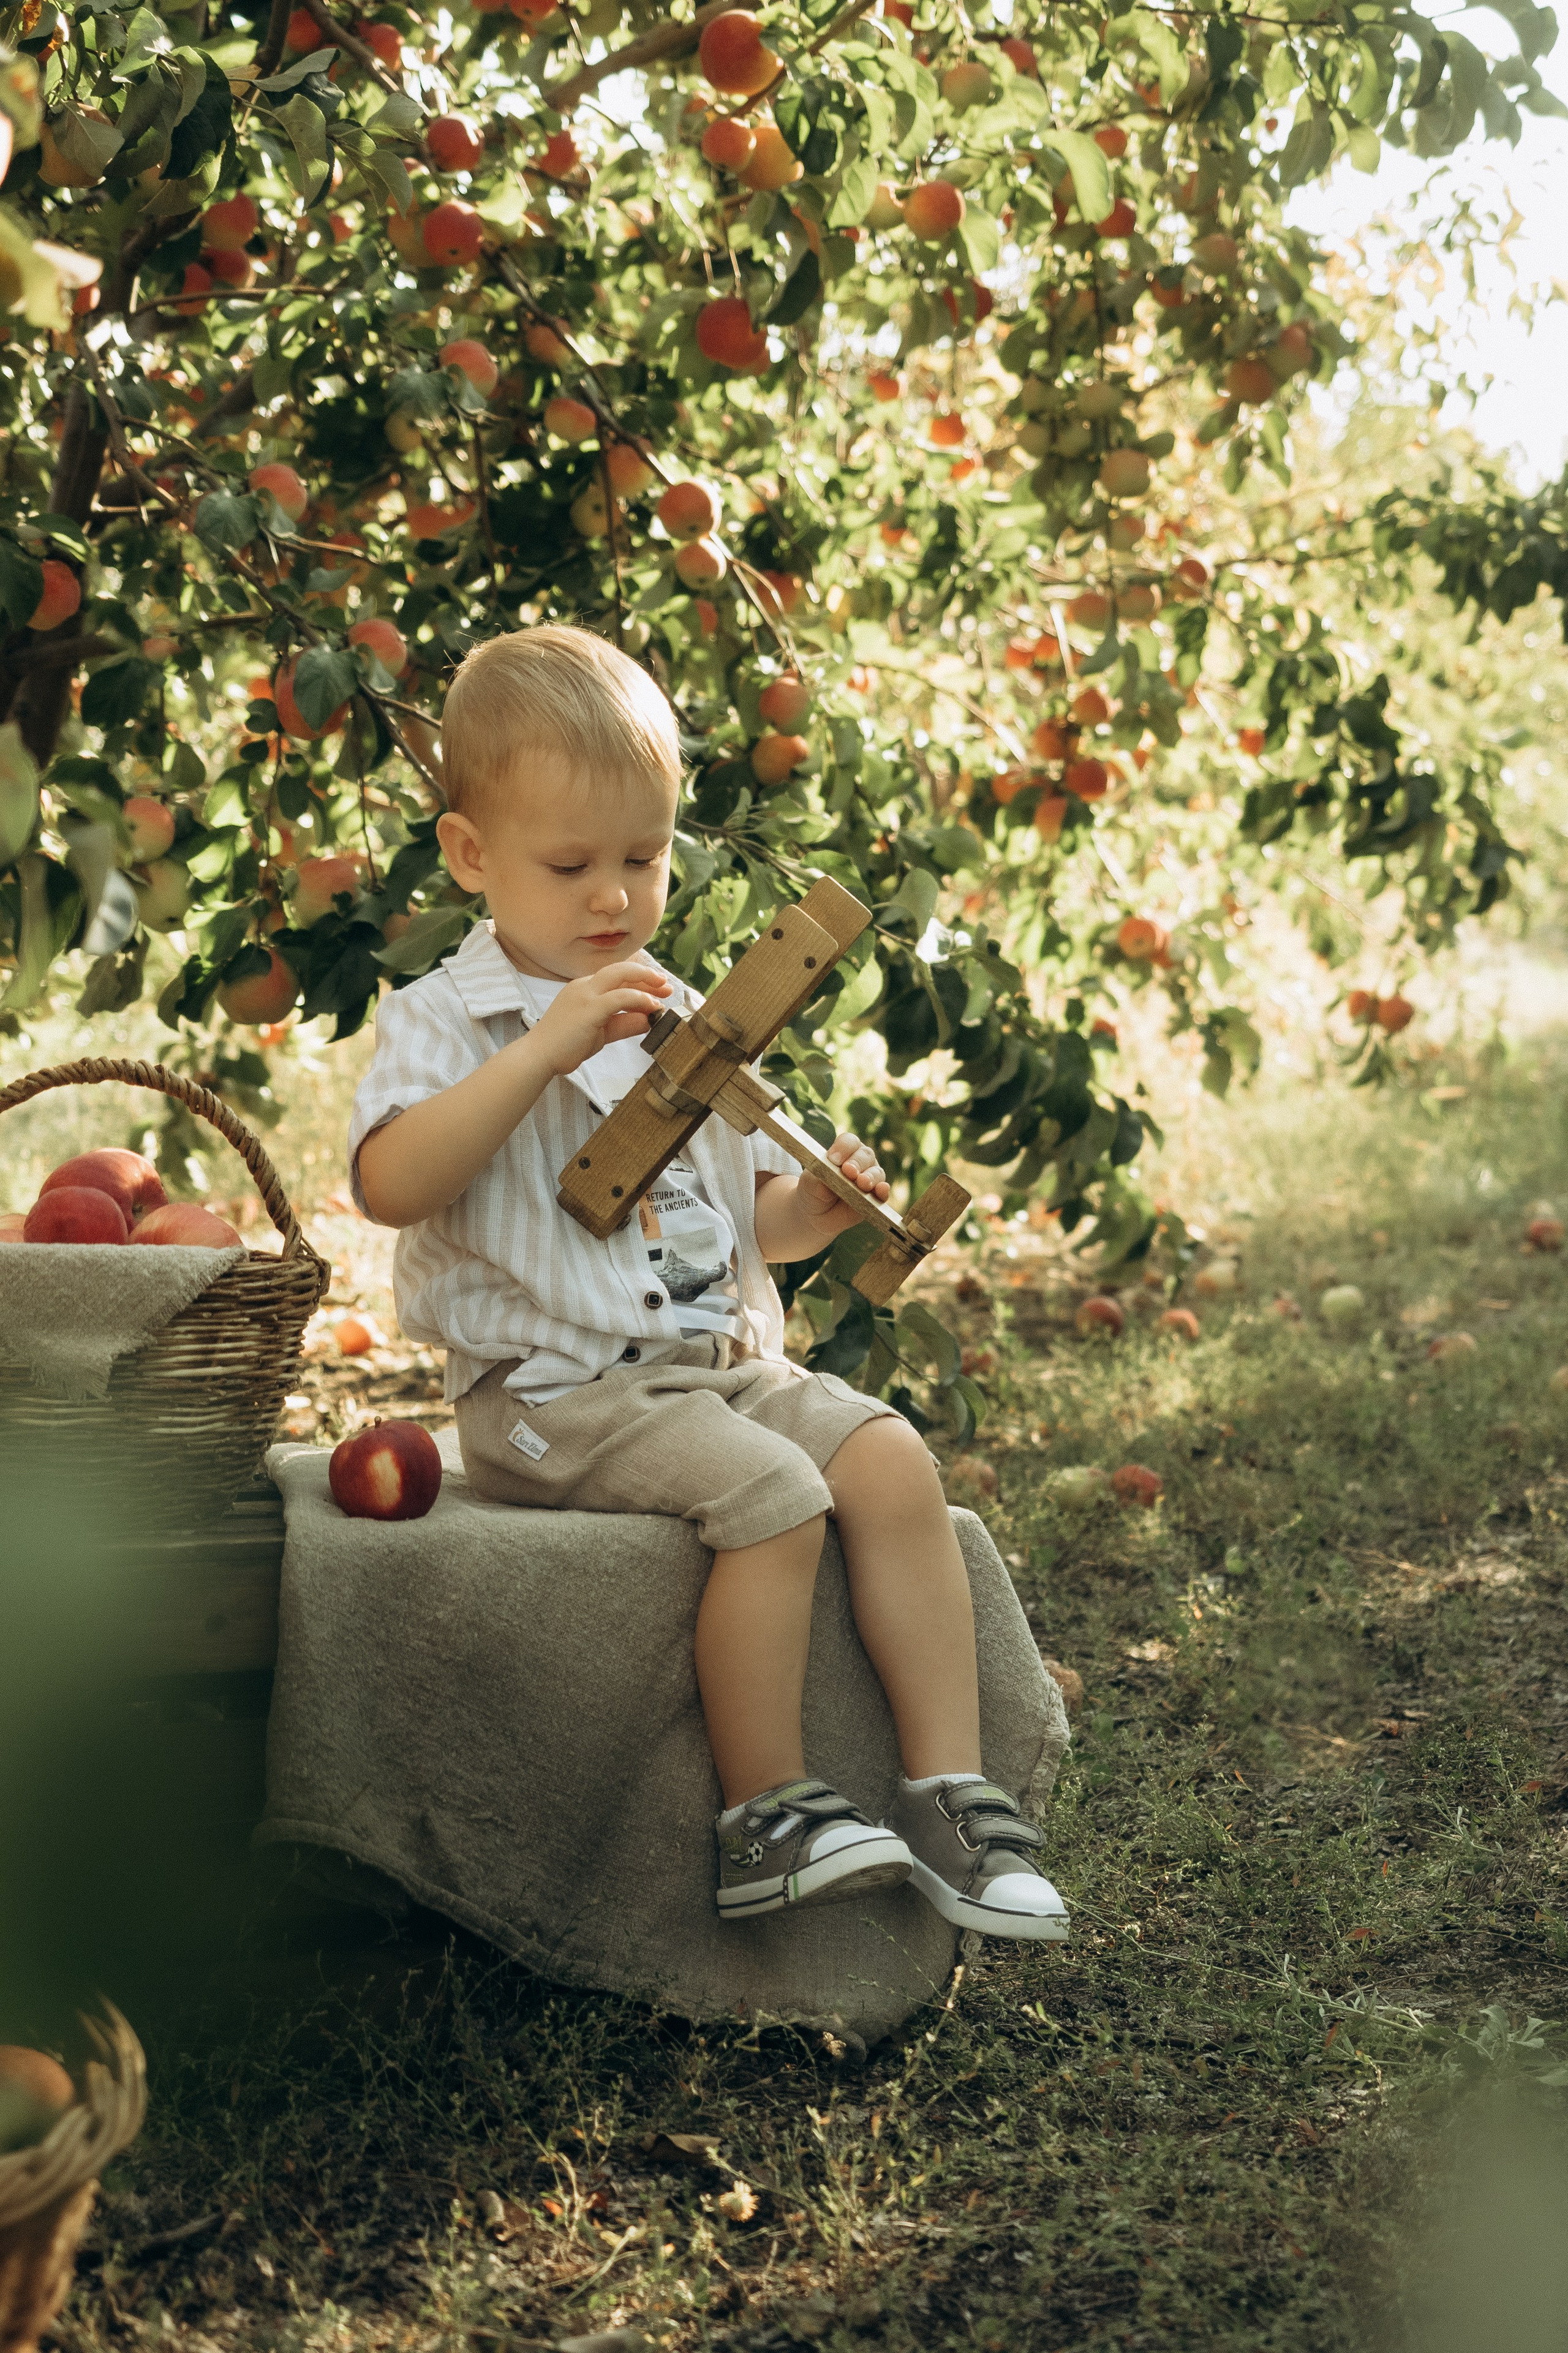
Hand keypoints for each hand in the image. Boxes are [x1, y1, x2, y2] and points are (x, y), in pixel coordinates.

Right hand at [529, 957, 672, 1075]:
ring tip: (664, 993)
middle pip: (621, 969)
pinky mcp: (589, 1008)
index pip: (617, 977)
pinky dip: (638, 998)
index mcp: (585, 988)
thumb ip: (624, 1024)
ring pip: (621, 975)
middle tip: (666, 985)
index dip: (640, 980)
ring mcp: (585, 994)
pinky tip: (651, 1006)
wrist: (539, 1056)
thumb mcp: (602, 1032)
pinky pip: (619, 997)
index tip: (659, 989)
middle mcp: (584, 985)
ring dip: (646, 982)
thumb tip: (648, 1020)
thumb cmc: (566, 1045)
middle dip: (647, 974)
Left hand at [800, 1130, 890, 1223]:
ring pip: (876, 1172)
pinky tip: (881, 1190)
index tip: (833, 1159)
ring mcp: (870, 1179)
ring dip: (870, 1177)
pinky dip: (883, 1191)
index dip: (843, 1148)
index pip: (848, 1142)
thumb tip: (838, 1175)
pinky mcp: (875, 1198)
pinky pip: (883, 1193)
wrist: (816, 1216)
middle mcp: (860, 1162)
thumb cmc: (813, 1192)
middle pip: (865, 1154)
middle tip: (848, 1171)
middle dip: (857, 1162)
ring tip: (862, 1183)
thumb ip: (821, 1177)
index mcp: (844, 1152)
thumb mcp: (810, 1183)